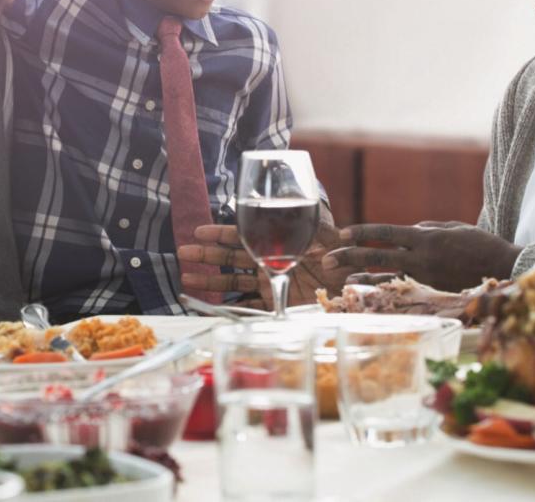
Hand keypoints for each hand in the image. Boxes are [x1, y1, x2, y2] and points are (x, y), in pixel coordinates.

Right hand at [176, 201, 346, 305]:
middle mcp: (269, 258)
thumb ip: (323, 228)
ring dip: (210, 279)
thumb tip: (317, 227)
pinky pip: (249, 304)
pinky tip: (212, 307)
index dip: (221, 233)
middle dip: (207, 254)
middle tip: (183, 252)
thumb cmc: (344, 255)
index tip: (199, 232)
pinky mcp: (276, 298)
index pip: (243, 234)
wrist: (352, 284)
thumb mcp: (333, 237)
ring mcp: (270, 279)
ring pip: (233, 279)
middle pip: (231, 256)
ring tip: (185, 277)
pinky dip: (230, 307)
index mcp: (277, 240)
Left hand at [321, 221, 522, 292]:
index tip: (341, 233)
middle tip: (327, 260)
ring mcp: (425, 278)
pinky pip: (402, 291)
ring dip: (362, 277)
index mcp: (425, 238)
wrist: (505, 270)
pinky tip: (369, 291)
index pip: (386, 233)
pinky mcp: (431, 293)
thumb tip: (408, 230)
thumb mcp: (453, 227)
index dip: (362, 233)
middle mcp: (421, 258)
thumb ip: (427, 228)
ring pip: (386, 277)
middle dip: (349, 257)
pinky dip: (384, 290)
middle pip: (377, 256)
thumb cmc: (481, 244)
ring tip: (342, 278)